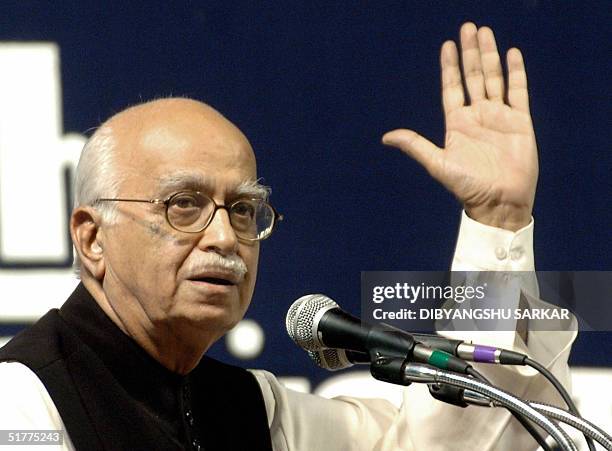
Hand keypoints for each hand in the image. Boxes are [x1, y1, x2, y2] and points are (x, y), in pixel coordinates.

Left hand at [382, 23, 537, 231]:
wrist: (500, 202)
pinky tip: (512, 53)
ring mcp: (499, 117)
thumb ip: (415, 145)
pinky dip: (515, 72)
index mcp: (456, 123)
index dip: (449, 67)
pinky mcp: (520, 122)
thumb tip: (386, 137)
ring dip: (490, 56)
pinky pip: (518, 91)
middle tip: (468, 27)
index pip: (451, 87)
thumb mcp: (438, 163)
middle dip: (470, 53)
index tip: (447, 45)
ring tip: (485, 33)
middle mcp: (477, 116)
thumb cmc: (468, 186)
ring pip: (493, 78)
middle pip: (472, 77)